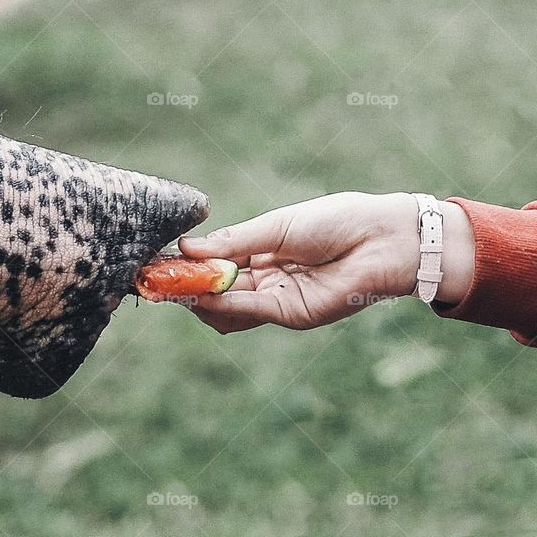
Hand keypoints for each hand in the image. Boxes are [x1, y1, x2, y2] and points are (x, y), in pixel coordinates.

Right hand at [178, 192, 474, 333]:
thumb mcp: (276, 226)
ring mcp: (278, 301)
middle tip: (155, 280)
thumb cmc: (336, 222)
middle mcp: (267, 281)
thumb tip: (187, 250)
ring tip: (173, 285)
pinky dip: (222, 304)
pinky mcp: (291, 315)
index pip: (216, 266)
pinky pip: (248, 312)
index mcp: (264, 255)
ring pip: (227, 308)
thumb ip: (234, 243)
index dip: (188, 267)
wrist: (381, 238)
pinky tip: (202, 292)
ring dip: (198, 298)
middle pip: (216, 292)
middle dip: (185, 287)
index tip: (158, 264)